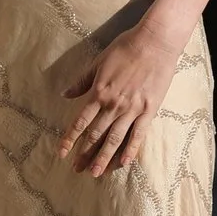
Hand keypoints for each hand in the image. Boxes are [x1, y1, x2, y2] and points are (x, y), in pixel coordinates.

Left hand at [59, 21, 184, 177]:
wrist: (155, 43)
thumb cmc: (125, 48)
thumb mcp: (99, 62)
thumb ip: (82, 81)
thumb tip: (64, 94)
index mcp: (99, 92)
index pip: (80, 121)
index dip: (70, 138)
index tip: (62, 152)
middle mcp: (114, 105)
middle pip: (96, 134)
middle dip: (85, 154)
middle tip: (77, 170)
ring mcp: (132, 109)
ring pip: (115, 139)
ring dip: (104, 157)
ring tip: (95, 173)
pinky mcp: (149, 110)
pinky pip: (138, 135)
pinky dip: (130, 150)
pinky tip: (123, 163)